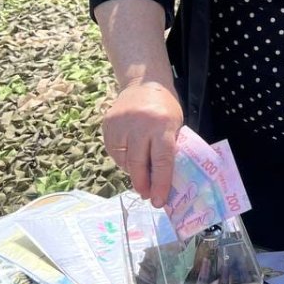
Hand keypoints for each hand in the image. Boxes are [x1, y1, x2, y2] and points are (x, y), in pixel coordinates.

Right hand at [102, 82, 182, 207]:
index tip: (159, 201)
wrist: (144, 83)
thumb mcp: (176, 125)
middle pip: (139, 163)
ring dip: (133, 172)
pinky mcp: (108, 125)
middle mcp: (139, 124)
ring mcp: (120, 124)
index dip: (160, 183)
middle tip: (148, 196)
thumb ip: (170, 149)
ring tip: (141, 174)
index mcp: (162, 124)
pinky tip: (131, 157)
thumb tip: (165, 183)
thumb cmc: (165, 108)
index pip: (162, 160)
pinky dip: (123, 160)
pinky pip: (115, 152)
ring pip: (125, 160)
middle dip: (143, 184)